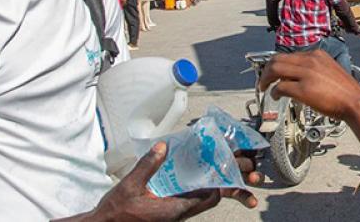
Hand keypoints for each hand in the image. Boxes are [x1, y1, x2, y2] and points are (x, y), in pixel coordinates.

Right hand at [80, 142, 258, 221]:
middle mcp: (178, 213)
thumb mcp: (131, 185)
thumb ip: (148, 166)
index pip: (208, 198)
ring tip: (229, 171)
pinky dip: (199, 188)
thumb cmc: (117, 211)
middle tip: (243, 169)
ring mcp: (174, 213)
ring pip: (202, 200)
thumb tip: (163, 147)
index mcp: (174, 209)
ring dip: (216, 187)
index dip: (223, 184)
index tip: (230, 167)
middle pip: (210, 199)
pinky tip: (198, 175)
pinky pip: (190, 200)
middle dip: (228, 185)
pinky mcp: (168, 212)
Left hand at [259, 50, 359, 120]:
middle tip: (263, 80)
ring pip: (275, 69)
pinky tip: (275, 96)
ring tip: (264, 87)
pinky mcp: (303, 89)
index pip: (289, 55)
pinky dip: (274, 91)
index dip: (277, 64)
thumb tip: (297, 76)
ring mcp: (307, 74)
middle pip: (278, 59)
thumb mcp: (330, 71)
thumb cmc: (345, 92)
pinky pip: (281, 87)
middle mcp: (311, 60)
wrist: (356, 103)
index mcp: (317, 55)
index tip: (273, 72)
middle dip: (266, 69)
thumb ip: (314, 69)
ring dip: (266, 78)